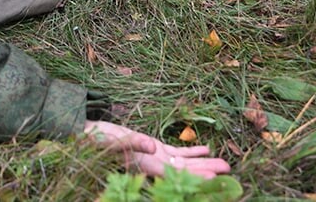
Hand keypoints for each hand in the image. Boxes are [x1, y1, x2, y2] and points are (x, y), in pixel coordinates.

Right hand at [84, 121, 230, 178]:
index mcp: (145, 166)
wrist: (86, 135)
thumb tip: (152, 146)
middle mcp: (153, 165)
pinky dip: (191, 151)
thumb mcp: (111, 141)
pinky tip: (206, 148)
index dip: (194, 178)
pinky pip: (176, 151)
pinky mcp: (152, 147)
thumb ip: (132, 143)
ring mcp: (154, 156)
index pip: (175, 176)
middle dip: (206, 172)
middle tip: (229, 171)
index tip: (213, 179)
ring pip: (184, 162)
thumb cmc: (96, 140)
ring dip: (204, 162)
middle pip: (185, 172)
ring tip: (226, 163)